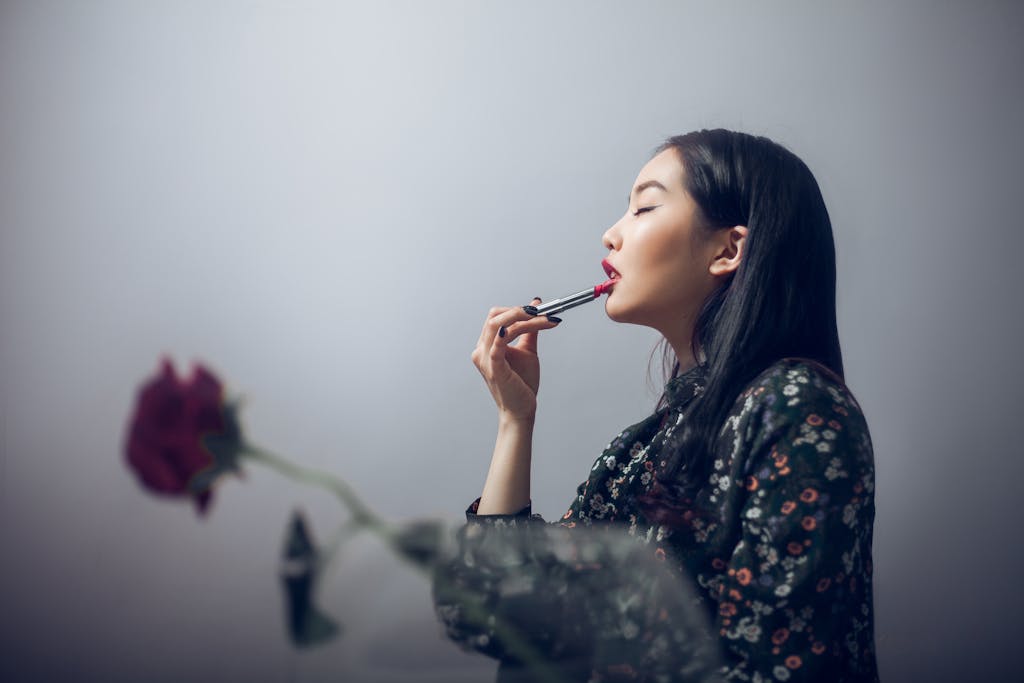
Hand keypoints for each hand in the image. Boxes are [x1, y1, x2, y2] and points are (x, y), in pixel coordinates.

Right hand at [471, 298, 561, 421]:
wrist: (521, 410)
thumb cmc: (522, 383)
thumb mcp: (527, 350)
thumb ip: (530, 329)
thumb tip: (536, 304)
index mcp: (487, 345)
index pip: (497, 316)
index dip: (517, 309)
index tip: (541, 309)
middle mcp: (481, 349)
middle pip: (494, 316)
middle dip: (519, 311)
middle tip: (542, 312)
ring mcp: (485, 359)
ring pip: (498, 325)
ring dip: (523, 319)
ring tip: (544, 319)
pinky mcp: (494, 368)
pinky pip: (499, 343)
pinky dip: (513, 330)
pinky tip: (531, 324)